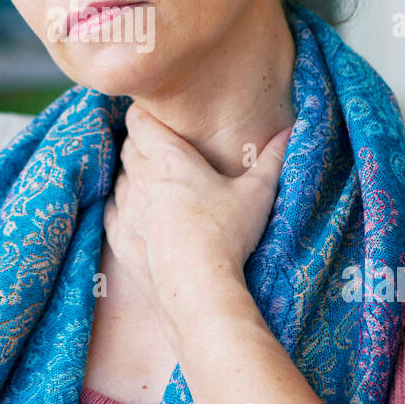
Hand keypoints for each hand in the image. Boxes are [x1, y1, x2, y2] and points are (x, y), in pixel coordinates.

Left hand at [101, 102, 291, 337]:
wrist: (198, 289)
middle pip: (130, 147)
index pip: (140, 120)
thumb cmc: (227, 235)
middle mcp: (140, 179)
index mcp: (168, 158)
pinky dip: (123, 205)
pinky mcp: (119, 237)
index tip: (156, 117)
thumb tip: (291, 130)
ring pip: (121, 178)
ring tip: (155, 181)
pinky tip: (137, 211)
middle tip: (162, 147)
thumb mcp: (257, 194)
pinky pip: (113, 209)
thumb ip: (272, 159)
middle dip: (143, 143)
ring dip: (133, 175)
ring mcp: (126, 209)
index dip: (145, 114)